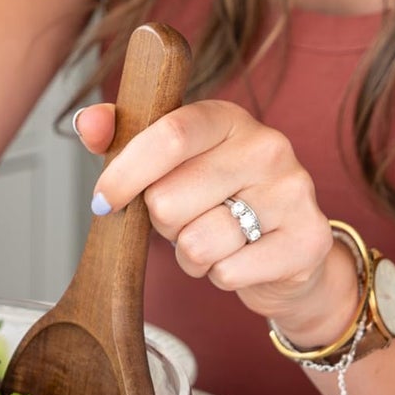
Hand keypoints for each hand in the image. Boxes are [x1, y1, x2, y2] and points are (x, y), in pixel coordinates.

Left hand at [76, 98, 358, 346]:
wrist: (290, 249)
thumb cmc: (217, 200)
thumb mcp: (169, 164)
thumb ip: (123, 139)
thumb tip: (87, 124)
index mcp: (227, 119)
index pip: (168, 135)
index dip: (126, 172)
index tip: (104, 200)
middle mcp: (267, 146)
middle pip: (169, 199)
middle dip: (163, 223)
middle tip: (186, 219)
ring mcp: (293, 192)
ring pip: (196, 242)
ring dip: (190, 254)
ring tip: (212, 240)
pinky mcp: (308, 240)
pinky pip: (227, 272)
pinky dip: (219, 276)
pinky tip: (239, 259)